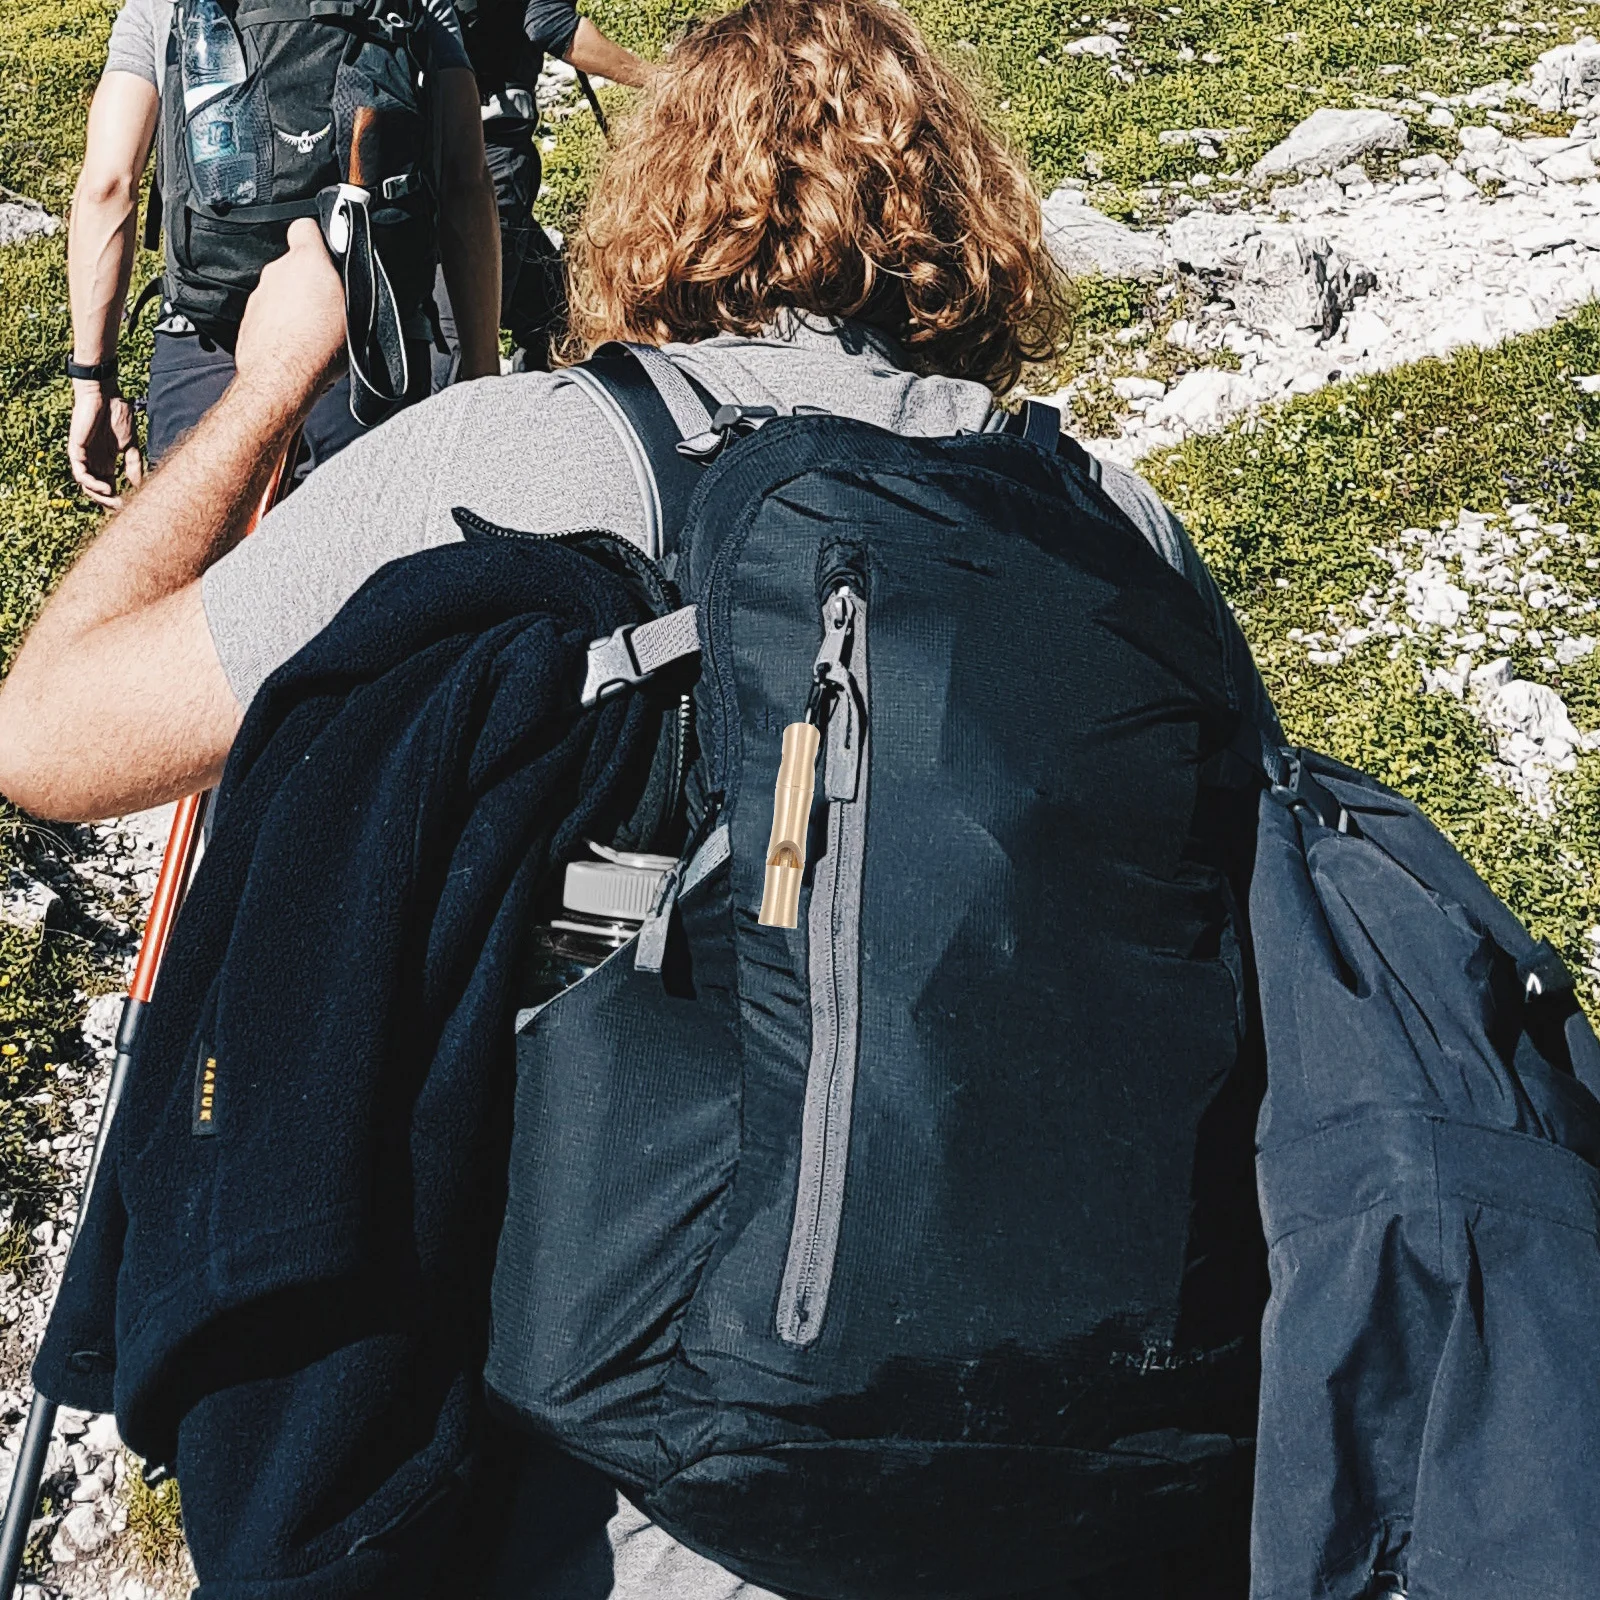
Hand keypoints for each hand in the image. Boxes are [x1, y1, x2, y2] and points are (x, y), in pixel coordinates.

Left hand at [67, 381, 142, 509]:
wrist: (104, 394)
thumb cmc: (118, 414)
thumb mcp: (131, 445)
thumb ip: (133, 464)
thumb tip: (139, 485)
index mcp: (107, 461)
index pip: (109, 486)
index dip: (118, 497)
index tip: (132, 505)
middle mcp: (94, 461)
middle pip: (97, 490)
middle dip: (109, 502)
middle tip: (122, 507)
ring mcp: (84, 457)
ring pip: (86, 485)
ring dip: (99, 496)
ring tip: (114, 499)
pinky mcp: (76, 450)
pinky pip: (80, 474)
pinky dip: (91, 483)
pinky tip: (106, 487)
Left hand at [234, 218, 345, 413]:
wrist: (281, 378)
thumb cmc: (318, 346)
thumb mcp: (354, 312)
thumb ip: (347, 285)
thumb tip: (350, 280)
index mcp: (305, 261)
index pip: (305, 227)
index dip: (317, 238)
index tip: (327, 253)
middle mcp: (277, 272)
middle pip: (293, 265)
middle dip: (308, 280)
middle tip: (327, 304)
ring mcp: (259, 296)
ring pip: (279, 292)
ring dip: (293, 305)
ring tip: (313, 331)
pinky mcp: (249, 320)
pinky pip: (268, 315)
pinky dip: (280, 325)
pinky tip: (296, 344)